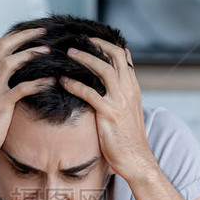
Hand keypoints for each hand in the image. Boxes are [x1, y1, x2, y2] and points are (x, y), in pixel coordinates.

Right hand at [0, 28, 54, 169]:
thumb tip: (15, 87)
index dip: (14, 36)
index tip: (32, 32)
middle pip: (2, 47)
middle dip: (23, 36)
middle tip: (43, 31)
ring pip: (8, 63)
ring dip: (30, 54)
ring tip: (48, 51)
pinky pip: (20, 89)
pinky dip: (37, 83)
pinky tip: (51, 82)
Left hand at [59, 38, 155, 181]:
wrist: (136, 159)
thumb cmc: (128, 137)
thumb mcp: (128, 111)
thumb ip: (120, 94)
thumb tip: (108, 82)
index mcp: (133, 88)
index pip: (123, 56)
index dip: (107, 44)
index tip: (90, 40)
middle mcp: (129, 90)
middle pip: (115, 56)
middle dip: (96, 44)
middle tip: (77, 42)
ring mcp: (120, 101)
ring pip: (103, 69)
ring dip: (84, 59)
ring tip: (69, 54)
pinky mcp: (109, 114)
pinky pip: (90, 93)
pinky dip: (75, 84)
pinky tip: (63, 81)